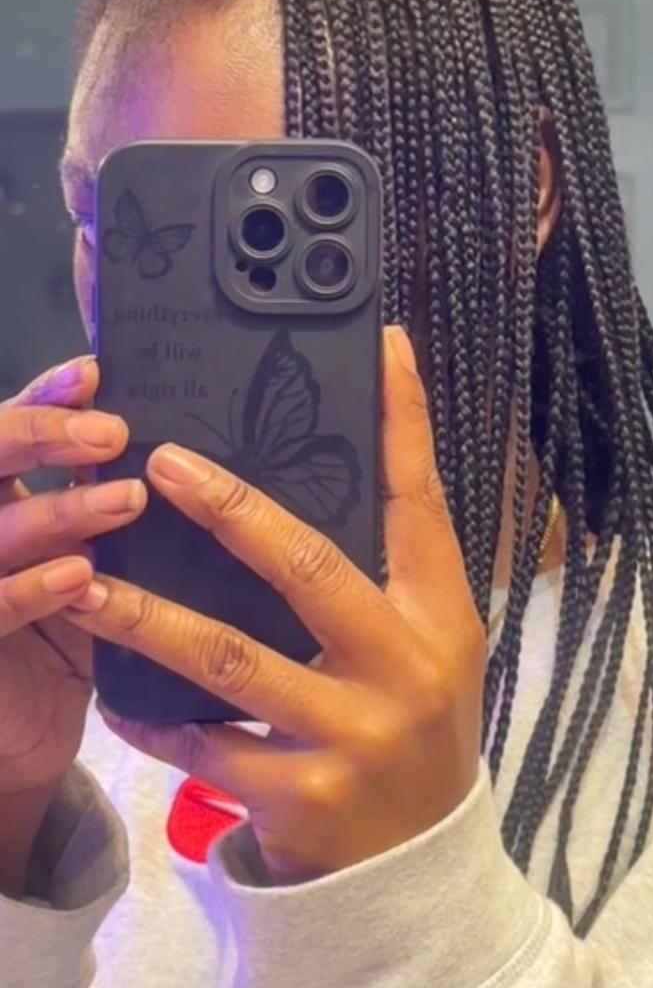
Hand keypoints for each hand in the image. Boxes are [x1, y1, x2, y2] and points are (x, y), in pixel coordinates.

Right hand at [0, 357, 144, 793]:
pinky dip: (31, 590)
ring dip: (59, 511)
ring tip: (125, 500)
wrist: (30, 731)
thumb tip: (182, 443)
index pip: (10, 429)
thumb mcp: (93, 555)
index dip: (44, 398)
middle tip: (110, 430)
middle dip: (40, 435)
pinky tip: (80, 577)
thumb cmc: (73, 626)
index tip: (95, 373)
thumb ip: (107, 499)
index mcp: (4, 495)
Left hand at [64, 326, 486, 884]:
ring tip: (88, 581)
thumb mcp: (428, 645)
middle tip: (162, 463)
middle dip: (233, 509)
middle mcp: (405, 667)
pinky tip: (116, 695)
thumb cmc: (418, 729)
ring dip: (150, 617)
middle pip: (310, 567)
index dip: (403, 421)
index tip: (379, 345)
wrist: (420, 866)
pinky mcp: (303, 797)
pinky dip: (154, 718)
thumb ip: (388, 573)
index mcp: (441, 615)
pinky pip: (205, 746)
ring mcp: (354, 735)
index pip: (419, 501)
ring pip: (232, 659)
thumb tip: (328, 481)